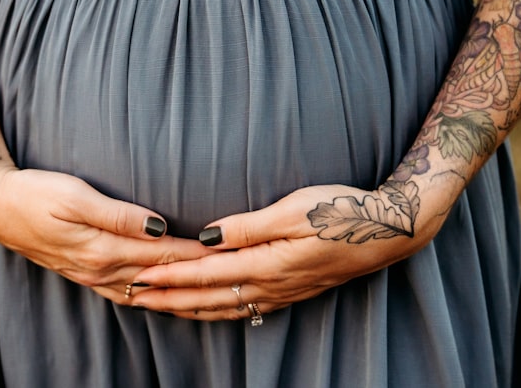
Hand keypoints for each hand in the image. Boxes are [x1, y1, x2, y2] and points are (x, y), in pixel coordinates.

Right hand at [0, 167, 213, 304]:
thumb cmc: (35, 192)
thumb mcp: (76, 196)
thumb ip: (119, 214)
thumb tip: (159, 226)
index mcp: (102, 249)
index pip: (163, 254)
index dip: (198, 254)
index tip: (229, 253)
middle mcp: (99, 269)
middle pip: (159, 275)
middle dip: (195, 276)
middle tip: (232, 275)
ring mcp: (91, 275)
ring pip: (145, 290)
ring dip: (176, 291)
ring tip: (207, 293)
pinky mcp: (84, 272)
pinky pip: (125, 292)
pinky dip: (151, 294)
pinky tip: (163, 294)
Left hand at [128, 183, 442, 320]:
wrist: (388, 231)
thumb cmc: (341, 210)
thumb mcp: (293, 209)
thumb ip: (247, 226)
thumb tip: (206, 236)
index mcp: (266, 264)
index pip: (204, 274)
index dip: (168, 277)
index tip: (137, 277)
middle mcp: (270, 286)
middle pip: (206, 299)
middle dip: (166, 299)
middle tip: (131, 297)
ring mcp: (281, 293)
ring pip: (222, 309)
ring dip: (186, 309)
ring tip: (157, 306)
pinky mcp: (291, 292)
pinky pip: (242, 309)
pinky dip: (214, 311)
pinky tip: (206, 310)